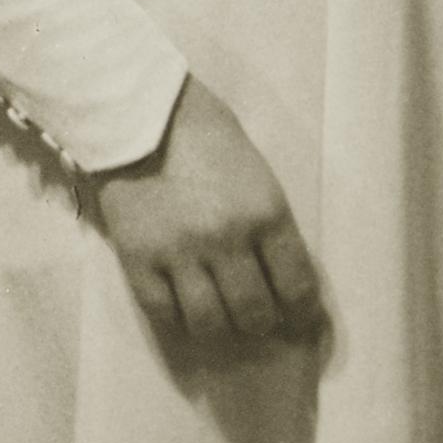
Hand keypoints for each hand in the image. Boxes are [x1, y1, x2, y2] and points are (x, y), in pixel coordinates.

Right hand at [92, 75, 323, 349]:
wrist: (138, 113)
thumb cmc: (206, 134)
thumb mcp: (257, 173)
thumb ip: (269, 224)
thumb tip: (282, 274)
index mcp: (265, 212)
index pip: (297, 286)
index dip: (304, 314)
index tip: (302, 321)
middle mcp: (227, 240)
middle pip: (255, 314)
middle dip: (263, 324)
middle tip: (259, 319)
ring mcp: (180, 254)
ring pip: (210, 324)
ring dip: (223, 328)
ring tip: (223, 320)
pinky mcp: (139, 260)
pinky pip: (165, 314)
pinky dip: (180, 320)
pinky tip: (186, 311)